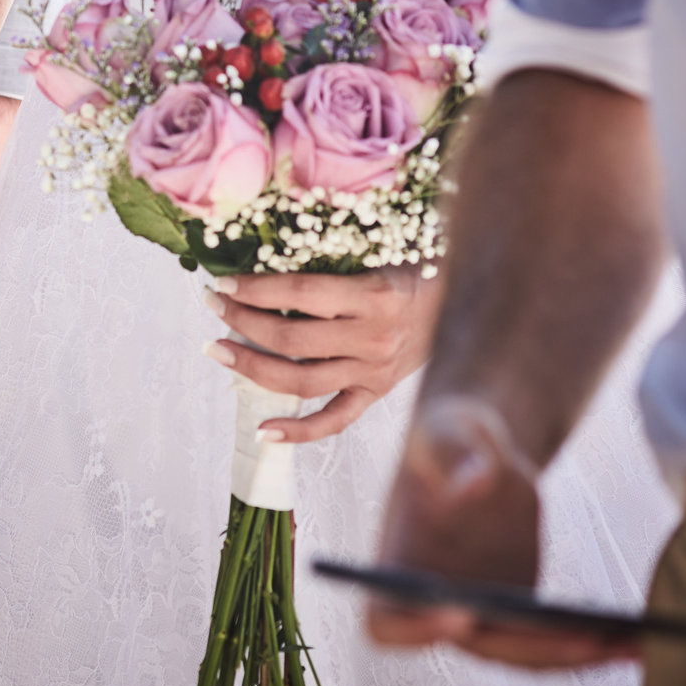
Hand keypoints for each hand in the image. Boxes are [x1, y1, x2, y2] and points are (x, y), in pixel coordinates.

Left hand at [202, 265, 441, 440]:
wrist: (472, 302)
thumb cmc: (420, 269)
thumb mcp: (382, 253)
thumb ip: (334, 261)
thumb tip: (268, 255)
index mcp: (376, 295)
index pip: (300, 293)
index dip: (256, 289)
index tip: (224, 284)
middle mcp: (374, 338)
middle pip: (291, 337)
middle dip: (243, 321)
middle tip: (213, 307)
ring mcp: (375, 371)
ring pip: (302, 381)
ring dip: (252, 368)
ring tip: (219, 351)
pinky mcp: (378, 393)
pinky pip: (335, 420)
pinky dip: (299, 432)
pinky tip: (263, 432)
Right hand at [368, 397, 639, 666]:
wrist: (480, 450)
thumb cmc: (450, 435)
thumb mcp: (447, 428)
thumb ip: (454, 451)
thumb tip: (474, 485)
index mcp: (396, 561)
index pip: (387, 620)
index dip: (414, 627)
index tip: (457, 610)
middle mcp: (430, 597)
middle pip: (473, 643)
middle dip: (526, 645)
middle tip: (580, 635)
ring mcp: (476, 608)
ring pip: (519, 652)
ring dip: (570, 654)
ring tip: (623, 643)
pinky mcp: (516, 609)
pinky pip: (549, 640)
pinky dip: (589, 644)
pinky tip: (632, 639)